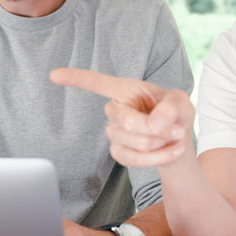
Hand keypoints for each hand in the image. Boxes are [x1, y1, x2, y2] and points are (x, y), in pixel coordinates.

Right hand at [50, 68, 194, 167]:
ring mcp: (114, 132)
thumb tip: (155, 124)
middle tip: (178, 129)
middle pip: (128, 122)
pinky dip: (158, 158)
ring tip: (176, 137)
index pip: (97, 83)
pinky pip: (134, 160)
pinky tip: (173, 151)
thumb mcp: (182, 103)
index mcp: (126, 90)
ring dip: (162, 144)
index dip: (76, 78)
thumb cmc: (175, 114)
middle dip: (157, 129)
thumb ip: (172, 107)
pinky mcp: (118, 152)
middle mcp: (115, 109)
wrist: (177, 140)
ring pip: (136, 143)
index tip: (53, 75)